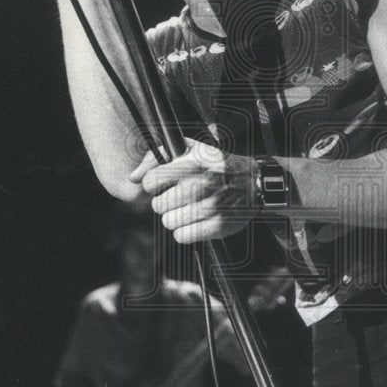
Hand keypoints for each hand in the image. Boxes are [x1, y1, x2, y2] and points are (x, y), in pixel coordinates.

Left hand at [130, 138, 259, 242]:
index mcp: (194, 163)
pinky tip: (194, 221)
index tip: (163, 183)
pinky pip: (182, 237)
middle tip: (178, 197)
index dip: (153, 184)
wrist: (254, 183)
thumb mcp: (191, 149)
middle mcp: (202, 185)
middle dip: (164, 202)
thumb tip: (133, 177)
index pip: (151, 181)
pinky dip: (184, 231)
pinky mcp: (218, 226)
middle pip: (158, 205)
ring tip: (187, 209)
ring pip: (168, 222)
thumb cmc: (216, 165)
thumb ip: (158, 157)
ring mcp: (211, 207)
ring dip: (174, 217)